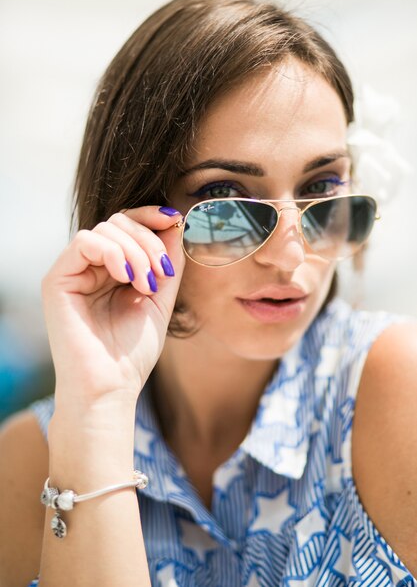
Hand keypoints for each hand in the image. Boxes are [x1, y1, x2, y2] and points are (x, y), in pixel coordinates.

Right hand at [42, 206, 184, 408]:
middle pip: (120, 222)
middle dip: (149, 241)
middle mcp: (91, 266)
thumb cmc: (133, 351)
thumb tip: (174, 221)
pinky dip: (112, 253)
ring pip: (106, 229)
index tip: (174, 219)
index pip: (128, 224)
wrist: (111, 386)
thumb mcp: (161, 298)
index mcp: (112, 269)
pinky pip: (84, 242)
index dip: (150, 216)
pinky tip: (126, 278)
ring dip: (136, 251)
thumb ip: (167, 261)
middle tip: (162, 273)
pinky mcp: (58, 279)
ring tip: (147, 286)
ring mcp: (73, 271)